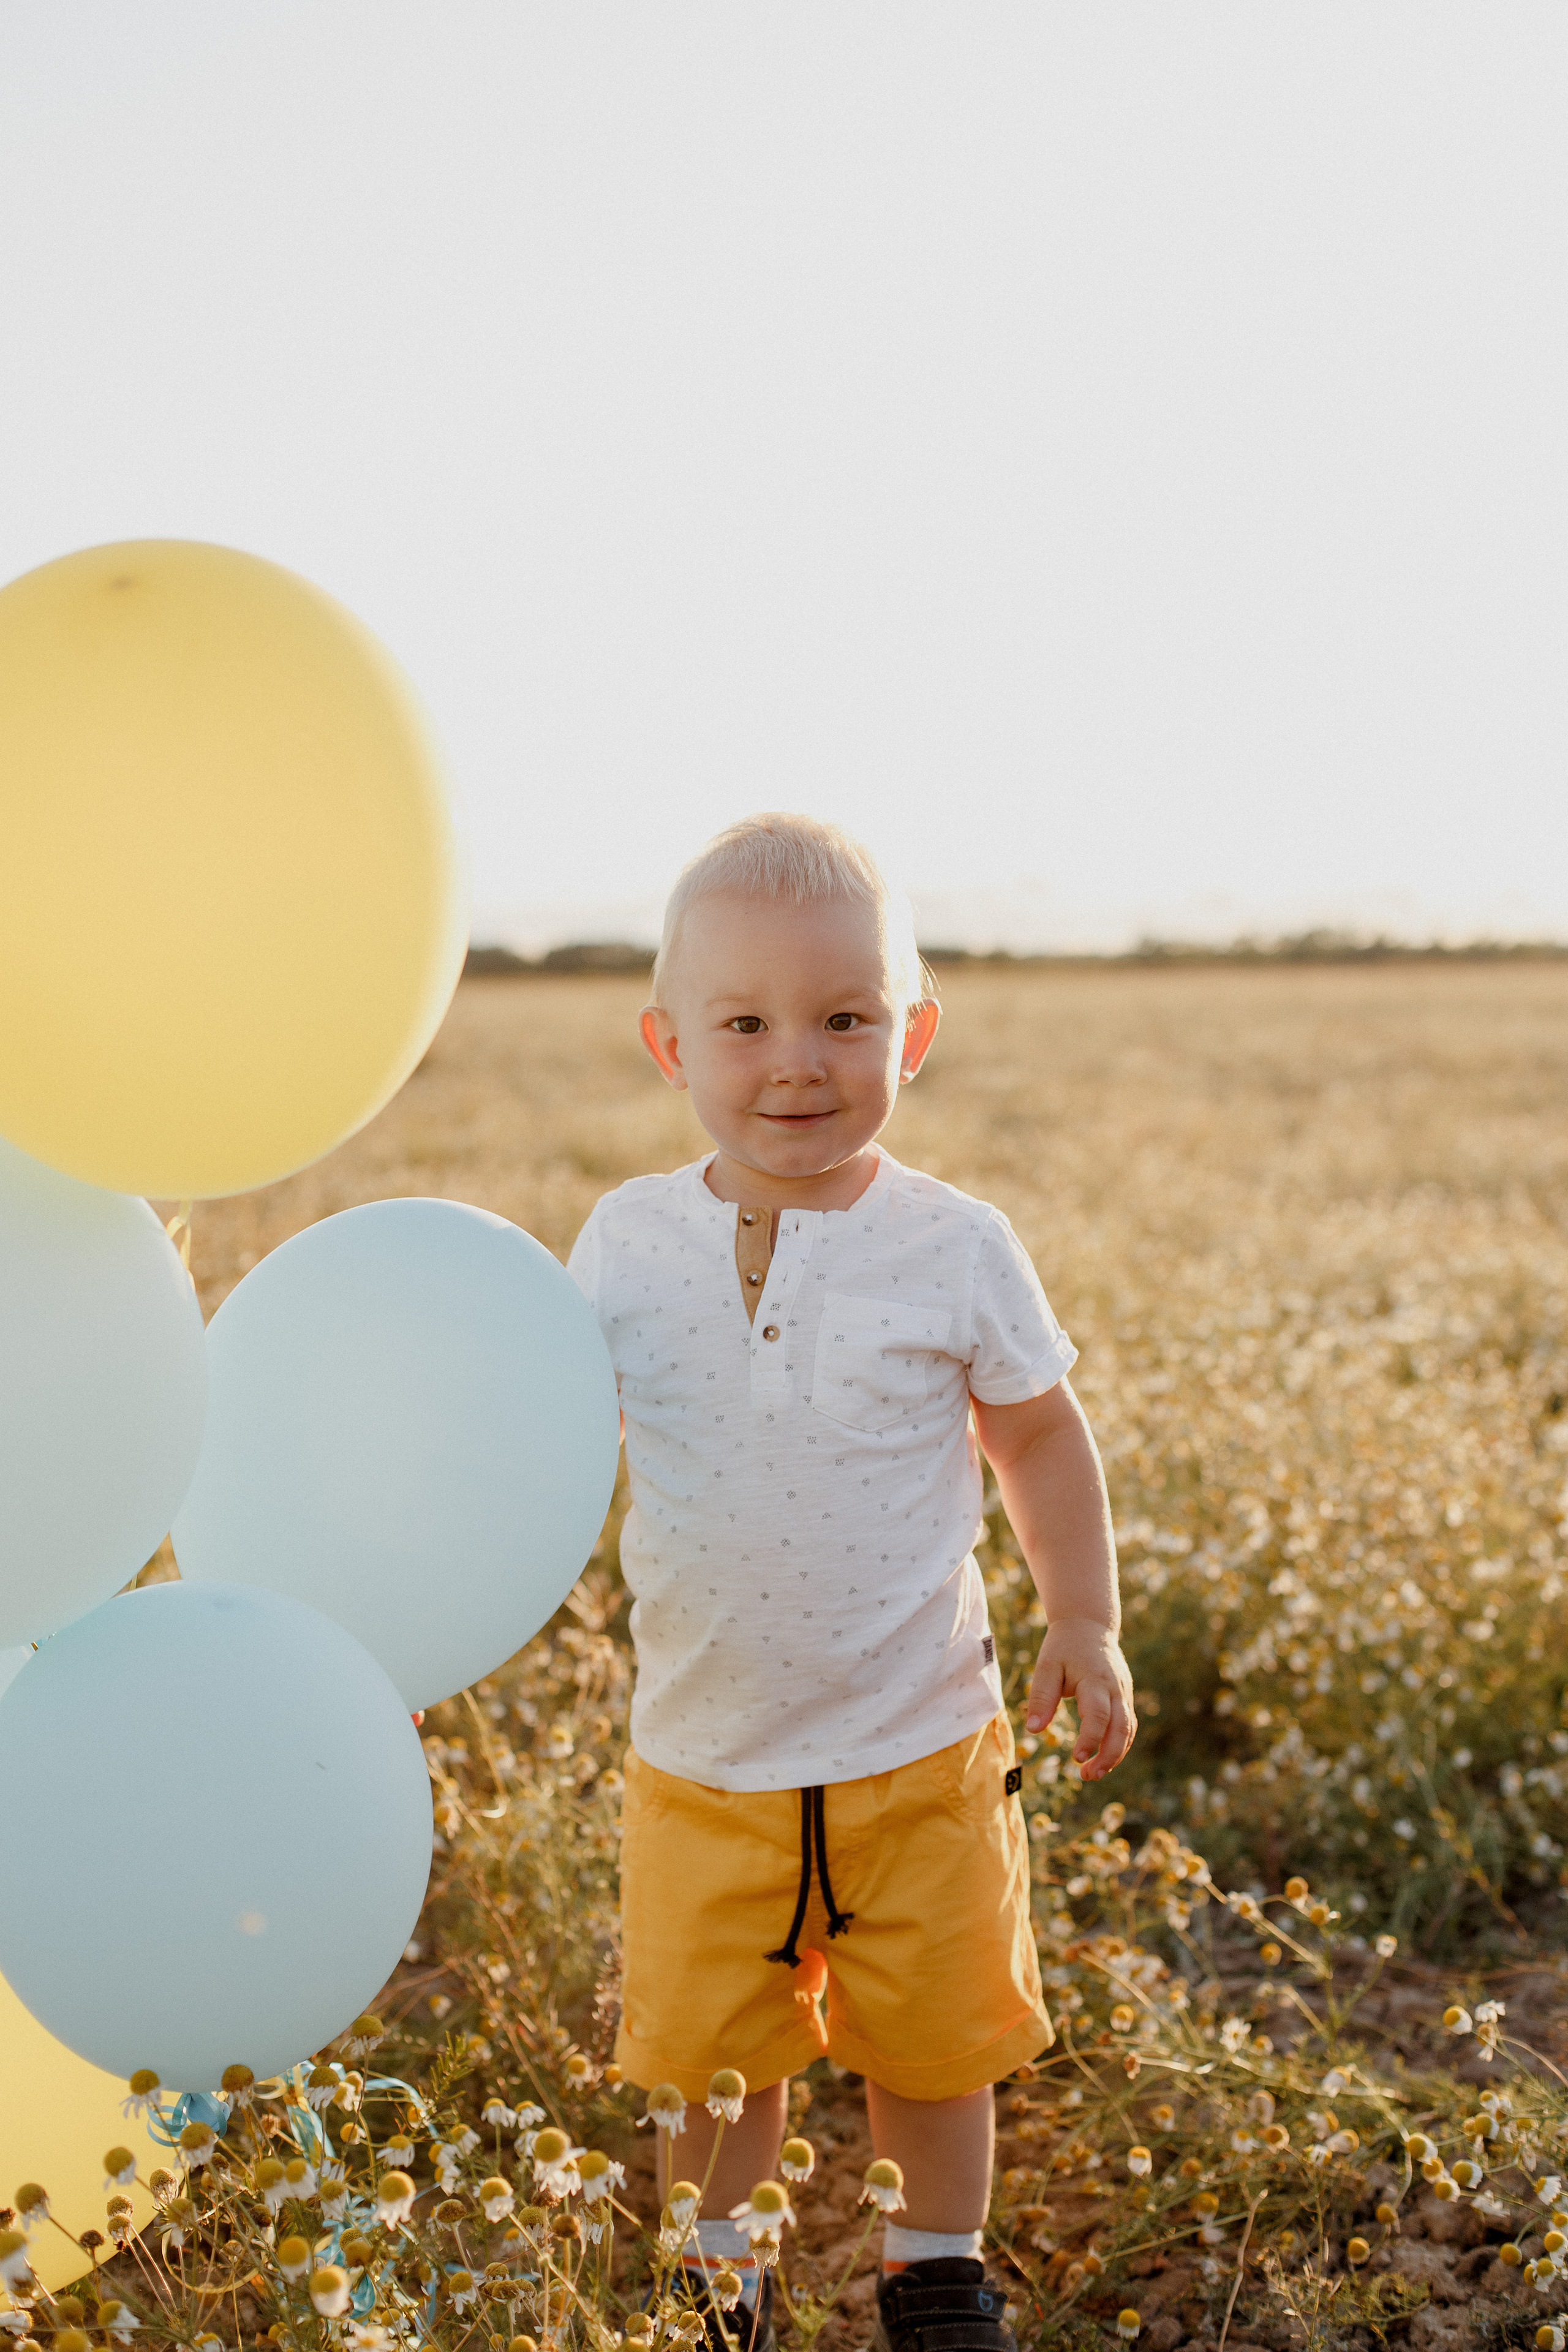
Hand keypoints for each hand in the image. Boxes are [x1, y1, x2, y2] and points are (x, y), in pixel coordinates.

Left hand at [1025, 1619, 1136, 1779]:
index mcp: (1095, 1679)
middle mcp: (1115, 1688)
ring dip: (1114, 1755)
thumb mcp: (1046, 1666)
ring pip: (1128, 1729)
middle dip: (1109, 1756)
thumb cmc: (1063, 1647)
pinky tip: (1101, 1758)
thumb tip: (1033, 1731)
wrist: (1088, 1625)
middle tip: (1087, 1776)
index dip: (1091, 1738)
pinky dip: (1118, 1745)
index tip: (1077, 1758)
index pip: (1098, 1713)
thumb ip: (1041, 1697)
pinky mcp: (1124, 1697)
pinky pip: (1127, 1725)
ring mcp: (1123, 1693)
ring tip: (1091, 1774)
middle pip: (1122, 1727)